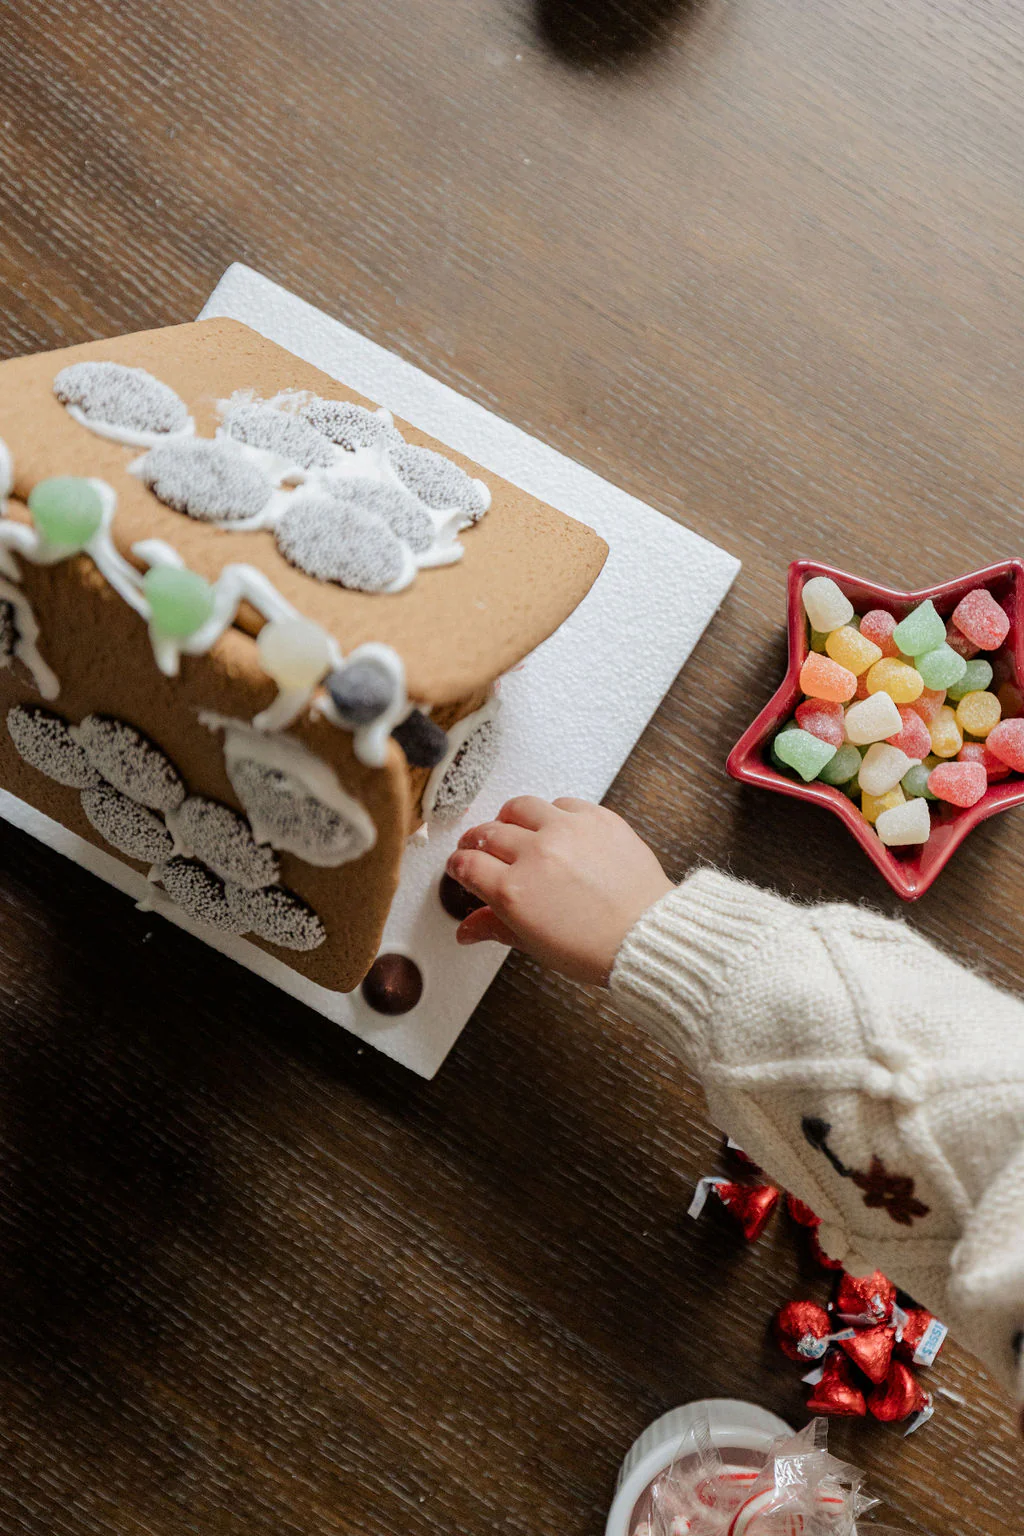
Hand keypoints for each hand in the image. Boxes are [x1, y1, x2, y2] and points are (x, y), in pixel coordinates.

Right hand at [446, 797, 673, 986]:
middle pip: (487, 833)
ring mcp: (566, 831)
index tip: (462, 868)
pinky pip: (562, 802)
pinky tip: (555, 829)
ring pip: (520, 807)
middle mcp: (536, 854)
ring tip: (514, 830)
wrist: (647, 936)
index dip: (458, 866)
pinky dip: (553, 814)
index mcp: (514, 890)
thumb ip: (496, 927)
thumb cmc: (596, 948)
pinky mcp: (596, 818)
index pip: (467, 864)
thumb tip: (468, 930)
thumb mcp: (535, 944)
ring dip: (510, 819)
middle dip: (478, 843)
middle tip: (481, 850)